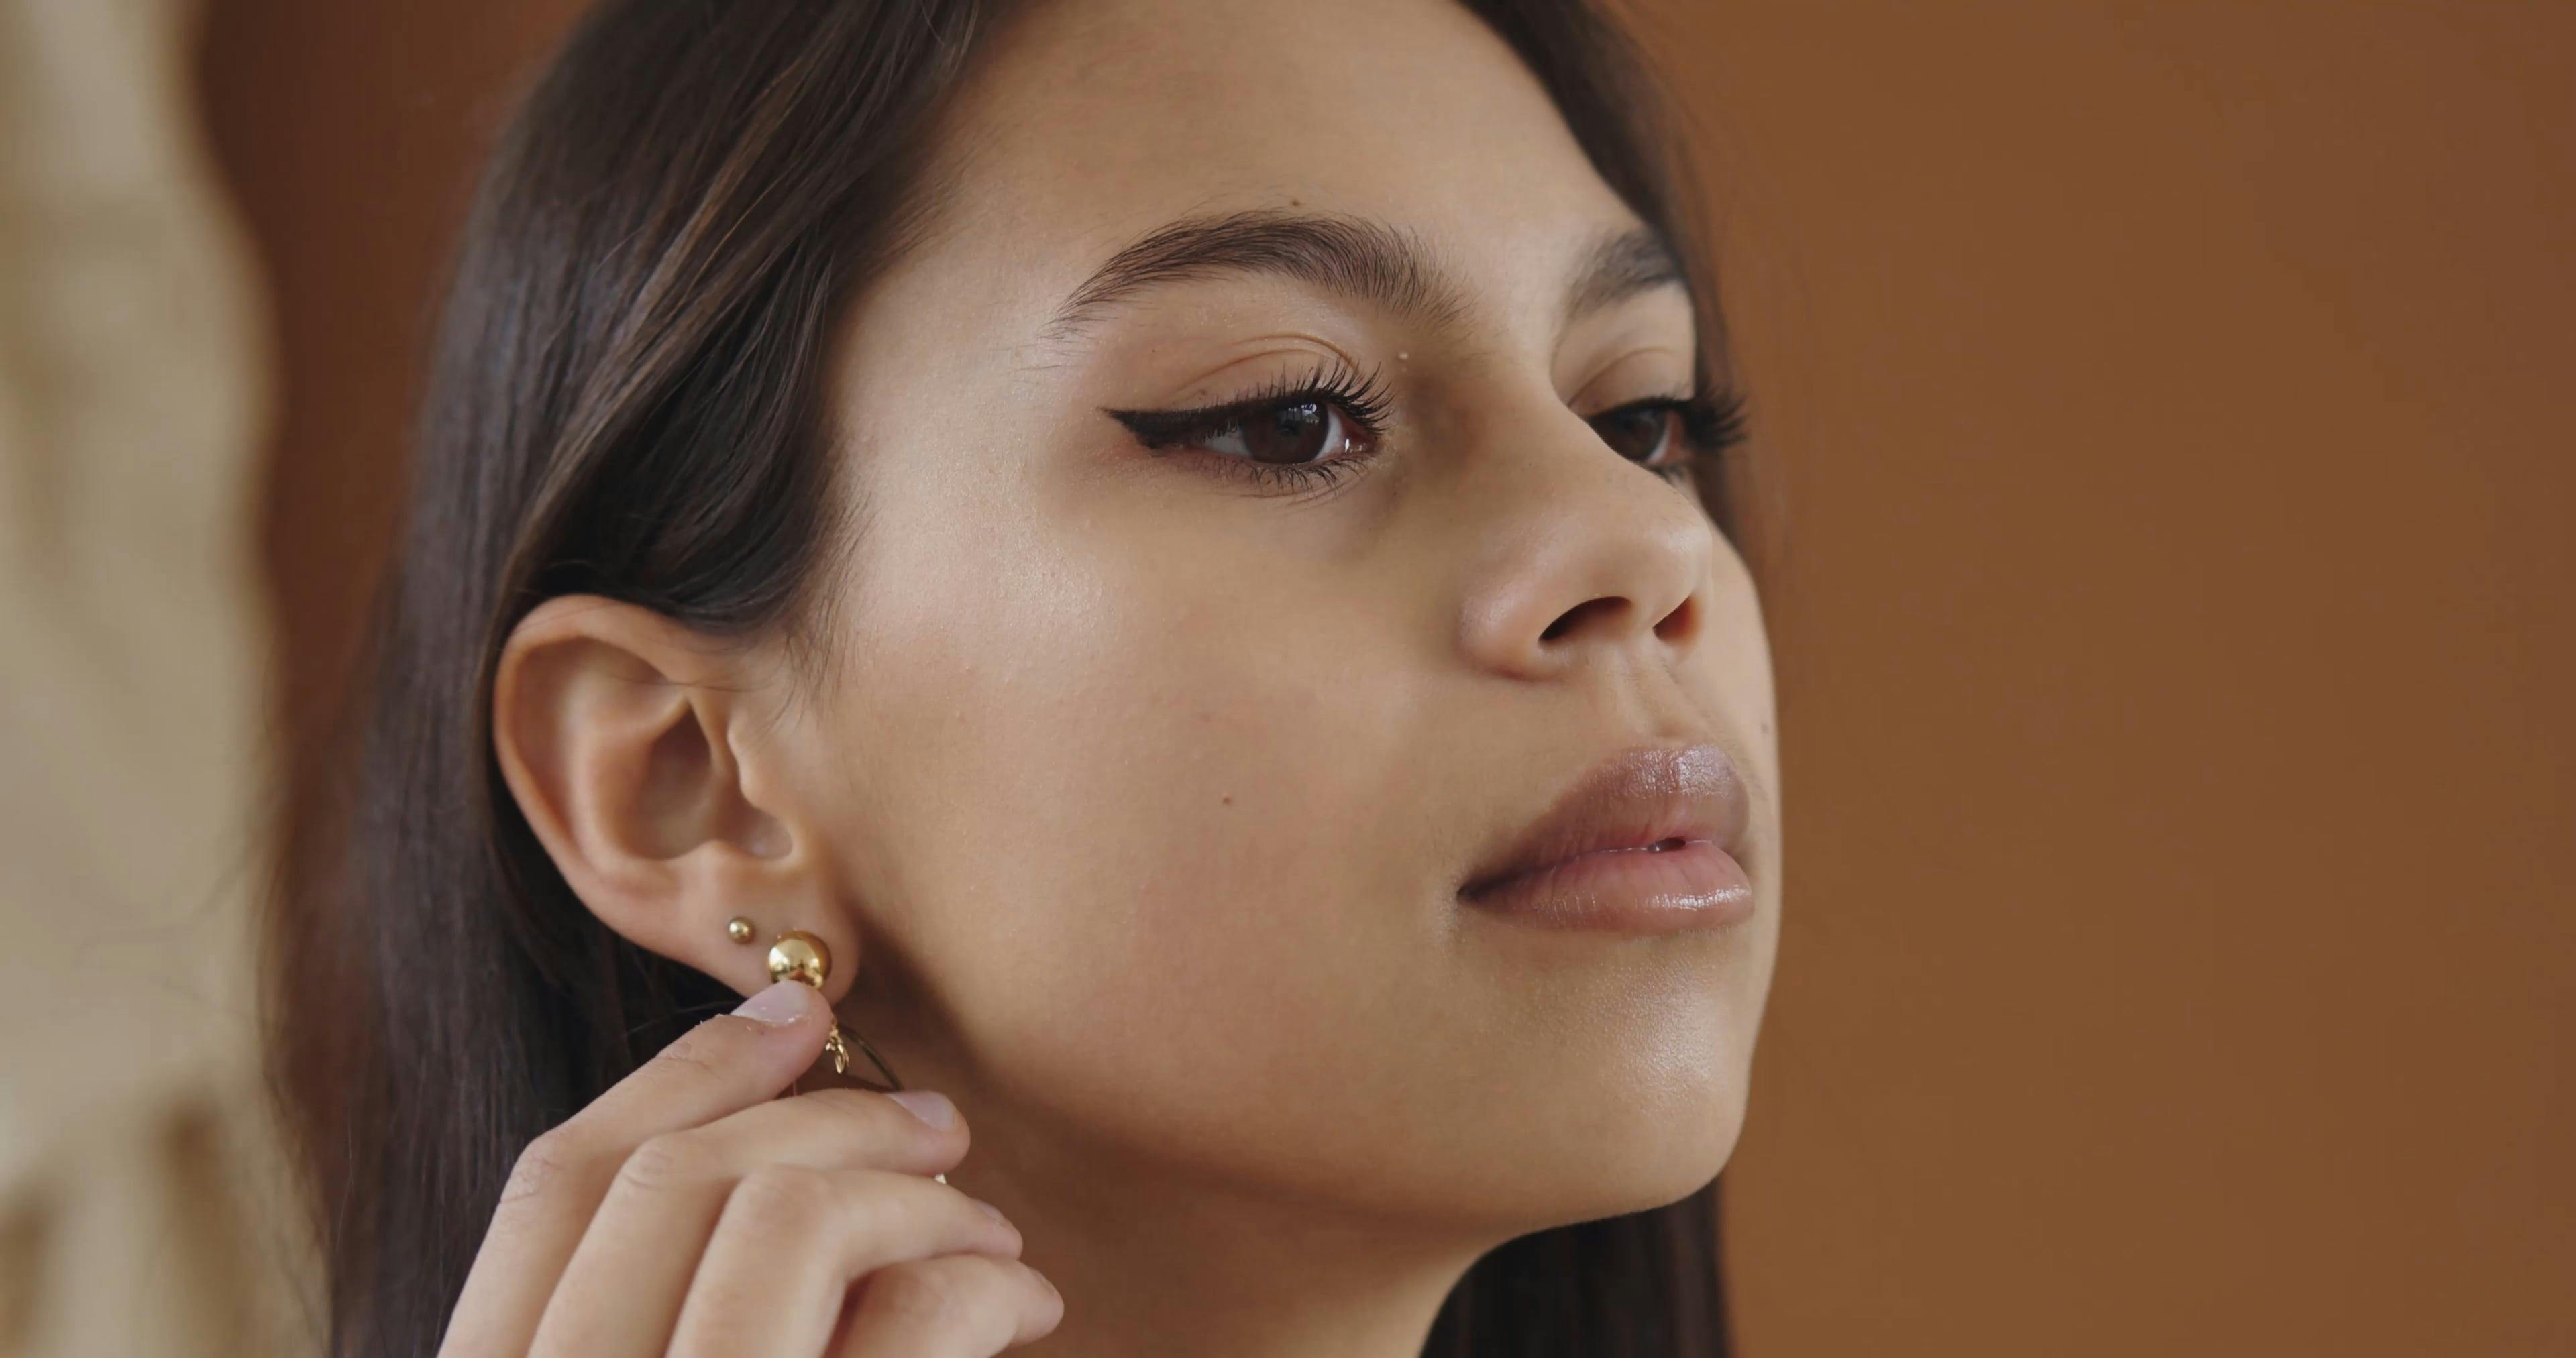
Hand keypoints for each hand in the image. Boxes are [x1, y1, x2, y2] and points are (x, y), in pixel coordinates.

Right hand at [435, 979, 1062, 1355]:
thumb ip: (669, 1308)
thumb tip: (783, 1156)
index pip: (549, 1187)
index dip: (675, 1076)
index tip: (790, 1018)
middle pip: (670, 1181)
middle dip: (821, 1115)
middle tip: (938, 1121)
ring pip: (784, 1223)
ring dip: (910, 1192)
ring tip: (989, 1232)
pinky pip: (913, 1317)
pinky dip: (979, 1284)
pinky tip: (1018, 1305)